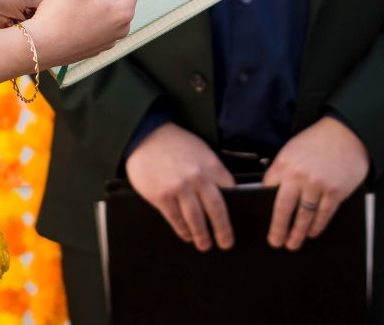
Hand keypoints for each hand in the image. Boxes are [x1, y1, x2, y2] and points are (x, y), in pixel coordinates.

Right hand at [25, 0, 136, 67]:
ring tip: (72, 4)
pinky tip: (69, 18)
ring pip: (106, 8)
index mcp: (123, 11)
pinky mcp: (95, 46)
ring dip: (92, 0)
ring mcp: (108, 39)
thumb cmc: (57, 17)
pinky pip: (97, 22)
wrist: (38, 47)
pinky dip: (86, 15)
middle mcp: (121, 28)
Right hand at [125, 123, 234, 251]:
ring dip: (202, 236)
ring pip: (196, 220)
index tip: (237, 221)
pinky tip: (186, 236)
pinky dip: (183, 230)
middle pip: (216, 210)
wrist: (146, 137)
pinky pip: (176, 219)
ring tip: (205, 245)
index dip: (235, 208)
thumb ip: (212, 171)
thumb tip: (224, 194)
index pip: (230, 191)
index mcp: (211, 165)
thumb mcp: (201, 151)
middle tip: (226, 243)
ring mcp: (179, 188)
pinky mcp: (161, 196)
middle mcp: (197, 178)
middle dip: (223, 230)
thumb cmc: (176, 145)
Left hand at [262, 116, 368, 250]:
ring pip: (304, 216)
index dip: (265, 208)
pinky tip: (312, 232)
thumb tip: (273, 194)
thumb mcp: (293, 150)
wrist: (347, 133)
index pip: (268, 190)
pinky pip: (323, 215)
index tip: (263, 221)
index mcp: (284, 163)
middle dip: (278, 230)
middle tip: (276, 242)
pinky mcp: (335, 192)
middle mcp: (299, 175)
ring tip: (292, 243)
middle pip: (283, 209)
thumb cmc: (318, 141)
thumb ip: (283, 170)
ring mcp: (317, 185)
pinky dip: (317, 226)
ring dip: (297, 233)